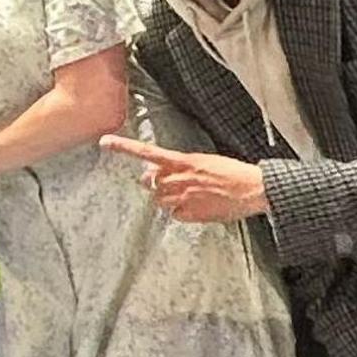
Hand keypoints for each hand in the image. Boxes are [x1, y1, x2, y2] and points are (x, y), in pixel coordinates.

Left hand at [99, 132, 267, 222]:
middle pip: (150, 182)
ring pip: (160, 200)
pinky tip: (198, 207)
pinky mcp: (189, 213)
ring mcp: (182, 197)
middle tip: (172, 183)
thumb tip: (160, 175)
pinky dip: (181, 213)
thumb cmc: (232, 172)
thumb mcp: (204, 161)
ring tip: (192, 195)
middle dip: (155, 183)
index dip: (124, 147)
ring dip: (168, 198)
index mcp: (182, 161)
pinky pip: (174, 215)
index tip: (105, 142)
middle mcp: (178, 178)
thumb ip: (179, 167)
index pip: (146, 152)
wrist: (251, 188)